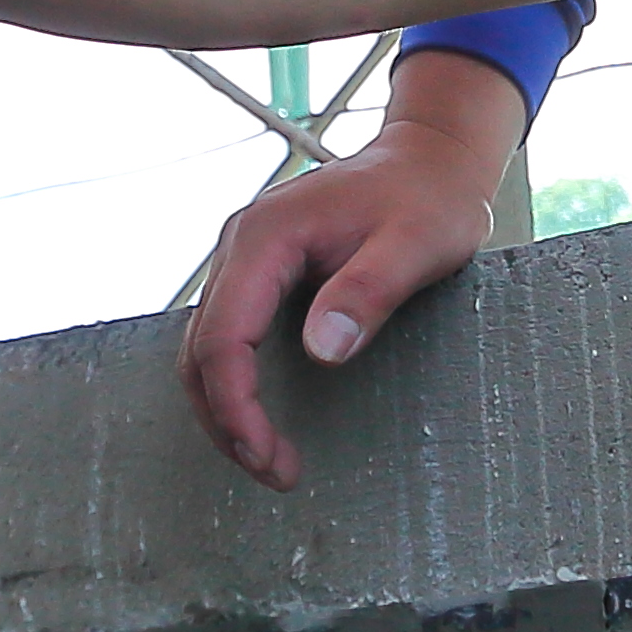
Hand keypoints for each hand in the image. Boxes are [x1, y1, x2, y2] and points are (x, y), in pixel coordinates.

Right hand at [181, 54, 519, 489]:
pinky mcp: (262, 271)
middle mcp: (242, 244)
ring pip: (207, 345)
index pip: (222, 335)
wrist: (430, 159)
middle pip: (201, 348)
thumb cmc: (429, 199)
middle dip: (227, 419)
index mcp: (266, 236)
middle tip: (275, 472)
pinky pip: (229, 334)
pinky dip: (237, 382)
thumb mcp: (415, 244)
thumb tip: (323, 350)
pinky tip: (265, 416)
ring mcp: (248, 257)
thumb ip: (368, 291)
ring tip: (271, 458)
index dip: (235, 405)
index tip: (268, 454)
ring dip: (227, 407)